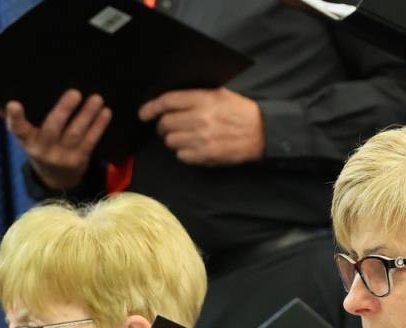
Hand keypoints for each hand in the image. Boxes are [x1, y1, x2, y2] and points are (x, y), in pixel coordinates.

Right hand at [6, 90, 111, 189]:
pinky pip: (90, 142)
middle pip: (52, 129)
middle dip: (63, 110)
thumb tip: (0, 98)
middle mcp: (43, 150)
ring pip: (75, 134)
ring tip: (96, 99)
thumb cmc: (40, 146)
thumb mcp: (27, 136)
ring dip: (87, 115)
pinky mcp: (79, 160)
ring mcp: (62, 157)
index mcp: (26, 140)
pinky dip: (98, 126)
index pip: (17, 129)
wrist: (56, 179)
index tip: (14, 104)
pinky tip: (105, 112)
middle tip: (75, 93)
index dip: (15, 117)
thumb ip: (17, 119)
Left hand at [138, 88, 264, 165]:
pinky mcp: (206, 155)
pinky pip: (181, 155)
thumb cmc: (240, 111)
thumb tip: (170, 100)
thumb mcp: (219, 94)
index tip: (144, 113)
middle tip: (167, 127)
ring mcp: (202, 139)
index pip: (167, 101)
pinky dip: (184, 153)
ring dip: (173, 140)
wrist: (261, 132)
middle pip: (165, 123)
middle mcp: (200, 118)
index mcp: (203, 99)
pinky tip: (194, 147)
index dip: (151, 108)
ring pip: (170, 141)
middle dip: (162, 126)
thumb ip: (195, 95)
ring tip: (184, 137)